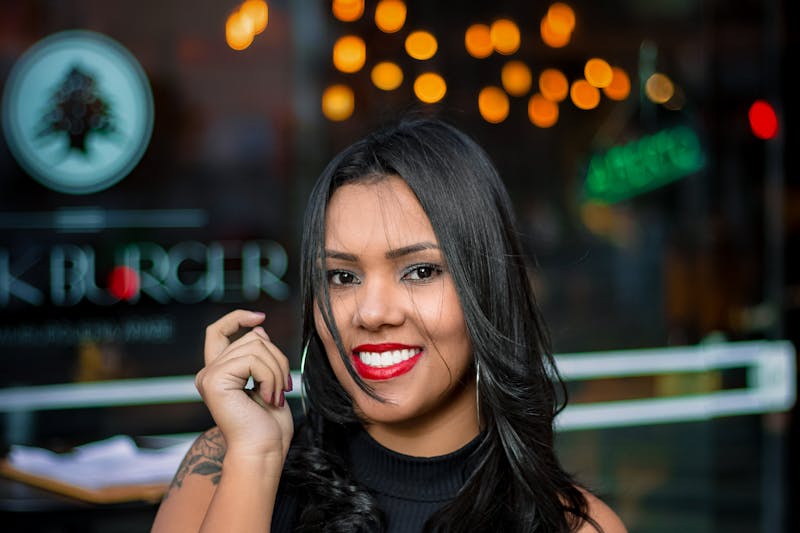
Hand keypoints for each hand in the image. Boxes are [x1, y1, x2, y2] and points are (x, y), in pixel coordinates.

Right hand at [195, 309, 293, 460]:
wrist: (263, 452)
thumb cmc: (269, 426)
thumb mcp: (269, 381)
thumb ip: (260, 355)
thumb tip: (258, 328)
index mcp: (220, 373)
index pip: (218, 331)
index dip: (237, 318)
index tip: (260, 316)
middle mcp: (209, 372)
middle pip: (252, 338)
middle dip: (277, 359)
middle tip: (284, 388)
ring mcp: (209, 376)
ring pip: (257, 346)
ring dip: (277, 370)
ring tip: (276, 395)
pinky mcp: (214, 381)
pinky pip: (254, 360)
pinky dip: (271, 377)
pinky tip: (268, 398)